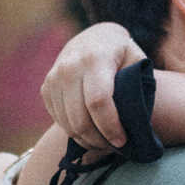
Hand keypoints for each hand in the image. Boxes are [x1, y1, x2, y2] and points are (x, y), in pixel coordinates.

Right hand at [43, 23, 145, 152]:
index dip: (110, 126)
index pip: (98, 102)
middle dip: (99, 140)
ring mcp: (53, 78)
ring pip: (68, 124)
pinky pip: (59, 120)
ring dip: (87, 141)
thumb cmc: (120, 53)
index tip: (122, 141)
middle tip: (116, 147)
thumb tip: (137, 118)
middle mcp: (69, 68)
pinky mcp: (46, 89)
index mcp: (94, 59)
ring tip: (105, 143)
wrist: (91, 38)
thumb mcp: (136, 59)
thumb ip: (139, 84)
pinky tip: (91, 134)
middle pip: (80, 119)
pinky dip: (75, 133)